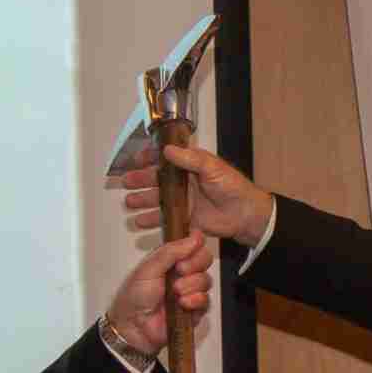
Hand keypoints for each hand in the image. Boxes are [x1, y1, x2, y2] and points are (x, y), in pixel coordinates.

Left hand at [104, 232, 214, 357]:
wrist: (133, 327)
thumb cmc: (134, 297)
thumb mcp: (149, 268)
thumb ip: (171, 251)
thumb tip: (195, 236)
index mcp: (170, 259)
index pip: (193, 245)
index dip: (194, 247)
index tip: (184, 254)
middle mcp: (181, 273)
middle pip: (204, 260)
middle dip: (194, 265)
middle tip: (179, 272)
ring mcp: (189, 291)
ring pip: (206, 280)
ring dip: (192, 285)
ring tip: (175, 292)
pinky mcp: (195, 309)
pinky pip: (206, 300)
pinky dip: (196, 300)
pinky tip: (183, 304)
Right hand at [112, 142, 272, 243]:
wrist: (245, 214)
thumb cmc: (233, 187)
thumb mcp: (212, 167)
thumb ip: (190, 159)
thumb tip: (168, 150)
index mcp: (189, 166)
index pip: (165, 158)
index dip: (149, 158)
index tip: (137, 160)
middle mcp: (183, 183)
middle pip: (156, 180)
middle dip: (140, 180)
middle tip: (126, 182)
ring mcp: (183, 201)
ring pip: (157, 199)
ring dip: (142, 200)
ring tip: (129, 202)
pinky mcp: (185, 218)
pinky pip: (165, 219)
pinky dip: (151, 221)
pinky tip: (140, 222)